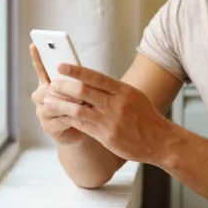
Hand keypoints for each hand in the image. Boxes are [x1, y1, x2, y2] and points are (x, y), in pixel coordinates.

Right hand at [29, 44, 85, 145]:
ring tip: (83, 102)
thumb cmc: (82, 106)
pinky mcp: (47, 126)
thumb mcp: (80, 90)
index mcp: (48, 83)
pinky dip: (71, 118)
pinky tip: (81, 117)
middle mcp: (41, 96)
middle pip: (46, 89)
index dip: (37, 57)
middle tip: (78, 90)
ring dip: (69, 103)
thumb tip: (78, 74)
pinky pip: (58, 120)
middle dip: (62, 89)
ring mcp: (42, 111)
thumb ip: (75, 81)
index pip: (40, 68)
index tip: (34, 45)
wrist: (85, 130)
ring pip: (52, 104)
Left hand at [44, 63, 172, 163]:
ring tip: (48, 101)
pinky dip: (68, 119)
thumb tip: (88, 80)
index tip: (61, 66)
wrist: (159, 141)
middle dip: (64, 87)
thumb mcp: (132, 96)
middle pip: (84, 91)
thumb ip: (112, 89)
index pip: (96, 77)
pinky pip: (82, 125)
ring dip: (60, 104)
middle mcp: (116, 104)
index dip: (76, 71)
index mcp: (123, 91)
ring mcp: (110, 121)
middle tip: (51, 84)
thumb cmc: (145, 116)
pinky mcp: (106, 136)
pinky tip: (59, 115)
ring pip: (78, 109)